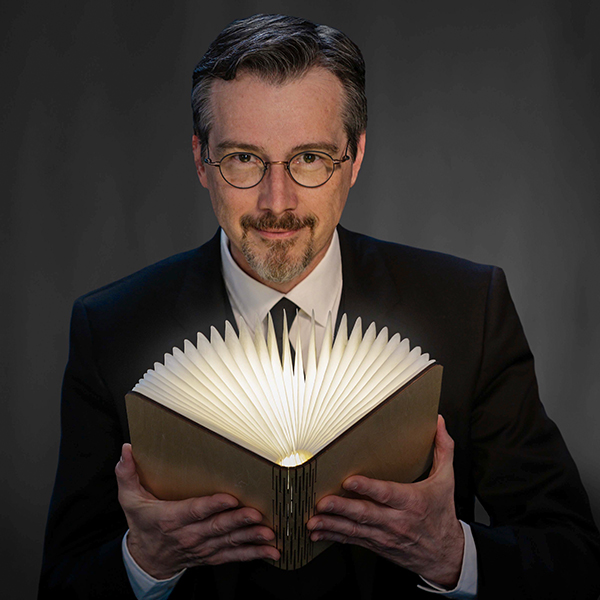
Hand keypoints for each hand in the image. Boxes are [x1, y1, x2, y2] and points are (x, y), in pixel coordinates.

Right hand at [115, 443, 279, 578]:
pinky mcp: (212, 555)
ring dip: (251, 537)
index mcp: (171, 518)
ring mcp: (203, 547)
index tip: (230, 498)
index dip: (212, 505)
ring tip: (268, 532)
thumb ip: (128, 473)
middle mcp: (189, 535)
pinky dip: (253, 553)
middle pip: (217, 527)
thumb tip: (126, 449)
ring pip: (230, 542)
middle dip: (238, 520)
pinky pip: (234, 556)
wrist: (146, 560)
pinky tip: (270, 550)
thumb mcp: (130, 499)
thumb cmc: (142, 524)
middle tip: (257, 513)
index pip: (195, 510)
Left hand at [306, 415, 463, 587]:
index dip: (368, 488)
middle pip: (365, 513)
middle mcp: (396, 520)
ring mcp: (385, 535)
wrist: (447, 555)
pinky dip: (334, 537)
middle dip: (341, 508)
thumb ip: (443, 450)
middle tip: (322, 502)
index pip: (387, 494)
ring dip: (331, 524)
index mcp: (411, 502)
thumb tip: (440, 423)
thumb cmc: (442, 514)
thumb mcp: (447, 481)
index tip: (349, 481)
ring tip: (313, 521)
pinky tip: (317, 534)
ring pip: (354, 529)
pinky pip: (353, 540)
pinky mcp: (377, 545)